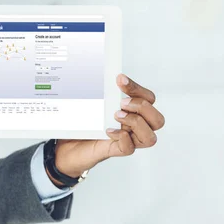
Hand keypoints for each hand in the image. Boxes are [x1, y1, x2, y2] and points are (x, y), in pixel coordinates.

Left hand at [50, 74, 164, 181]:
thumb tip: (100, 73)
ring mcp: (124, 141)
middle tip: (121, 103)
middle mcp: (132, 128)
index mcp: (130, 112)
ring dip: (136, 122)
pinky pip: (128, 149)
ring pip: (150, 137)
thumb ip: (100, 91)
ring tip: (116, 116)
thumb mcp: (92, 103)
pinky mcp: (112, 151)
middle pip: (158, 120)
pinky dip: (122, 139)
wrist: (66, 146)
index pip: (148, 99)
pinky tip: (108, 131)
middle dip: (142, 107)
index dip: (138, 88)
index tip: (120, 79)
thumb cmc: (81, 124)